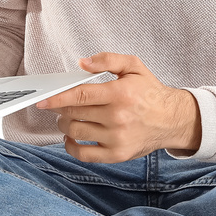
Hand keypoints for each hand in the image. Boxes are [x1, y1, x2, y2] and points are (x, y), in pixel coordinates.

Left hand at [36, 52, 200, 162]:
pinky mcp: (117, 155)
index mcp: (120, 94)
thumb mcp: (134, 66)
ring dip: (64, 125)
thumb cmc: (150, 91)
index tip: (42, 100)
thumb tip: (82, 63)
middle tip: (58, 106)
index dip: (58, 98)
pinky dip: (71, 147)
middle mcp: (118, 117)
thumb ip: (107, 60)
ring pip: (76, 132)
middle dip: (60, 110)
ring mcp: (117, 138)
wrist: (173, 119)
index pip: (80, 96)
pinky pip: (84, 155)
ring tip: (66, 119)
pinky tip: (72, 137)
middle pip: (74, 114)